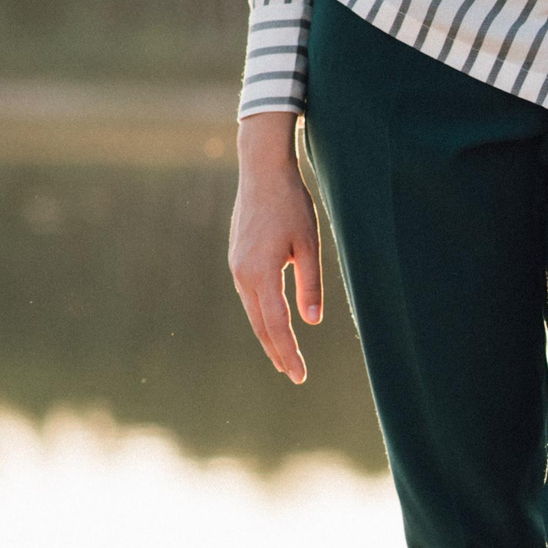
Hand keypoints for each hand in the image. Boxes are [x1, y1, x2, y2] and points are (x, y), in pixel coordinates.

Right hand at [229, 111, 322, 382]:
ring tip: (285, 357)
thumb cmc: (291, 205)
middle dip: (278, 352)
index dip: (289, 352)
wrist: (262, 172)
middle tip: (295, 375)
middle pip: (260, 325)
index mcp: (261, 273)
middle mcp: (243, 274)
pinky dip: (262, 316)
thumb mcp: (309, 244)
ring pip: (253, 312)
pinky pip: (250, 297)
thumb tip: (311, 321)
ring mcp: (237, 267)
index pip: (276, 325)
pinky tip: (273, 324)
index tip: (300, 375)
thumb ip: (310, 284)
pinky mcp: (238, 260)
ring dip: (269, 336)